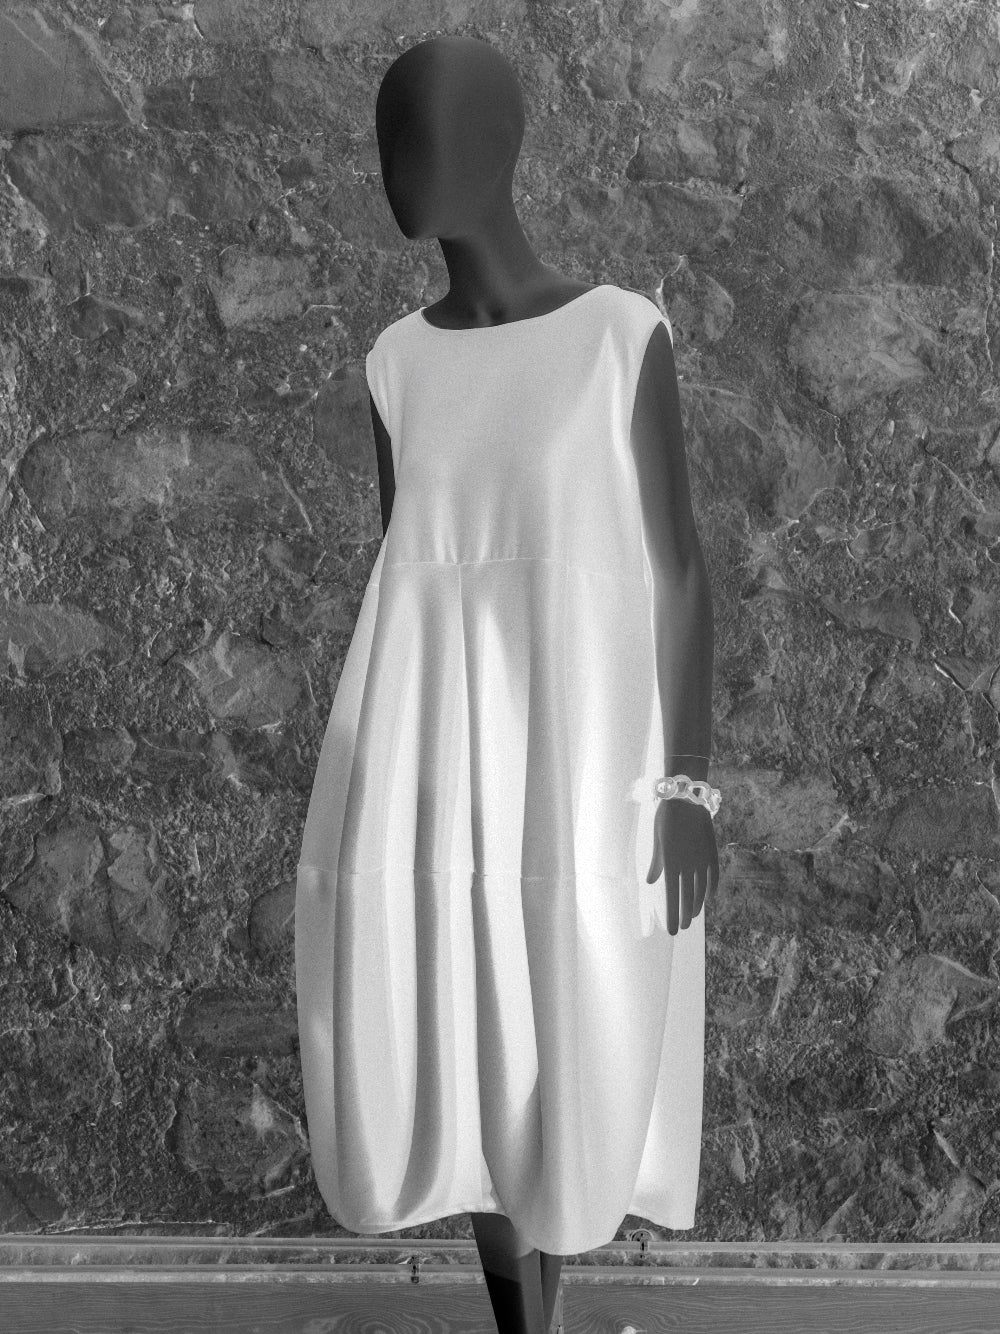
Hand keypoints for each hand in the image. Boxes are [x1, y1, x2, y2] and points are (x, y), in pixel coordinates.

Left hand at [646, 798, 718, 935]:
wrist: (686, 799)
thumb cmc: (666, 819)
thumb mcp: (657, 841)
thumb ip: (656, 864)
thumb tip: (651, 882)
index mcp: (671, 864)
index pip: (672, 898)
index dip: (673, 916)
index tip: (673, 932)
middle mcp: (688, 866)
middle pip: (687, 898)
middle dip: (684, 915)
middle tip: (682, 927)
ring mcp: (702, 860)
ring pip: (701, 890)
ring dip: (697, 905)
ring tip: (693, 916)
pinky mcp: (712, 852)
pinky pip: (713, 876)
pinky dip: (711, 888)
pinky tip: (708, 897)